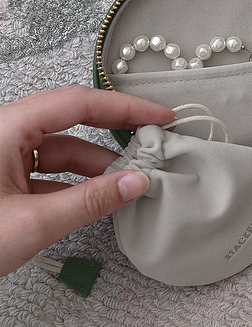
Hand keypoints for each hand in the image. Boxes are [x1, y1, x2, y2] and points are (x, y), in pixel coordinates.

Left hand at [0, 86, 174, 276]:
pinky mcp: (1, 182)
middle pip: (72, 124)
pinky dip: (75, 185)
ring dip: (96, 167)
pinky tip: (98, 201)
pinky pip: (46, 173)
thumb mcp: (32, 222)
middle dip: (114, 137)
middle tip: (152, 146)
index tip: (160, 115)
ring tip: (130, 183)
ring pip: (60, 152)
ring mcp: (1, 159)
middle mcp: (5, 135)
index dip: (124, 107)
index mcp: (6, 128)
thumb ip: (90, 201)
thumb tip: (136, 182)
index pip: (78, 103)